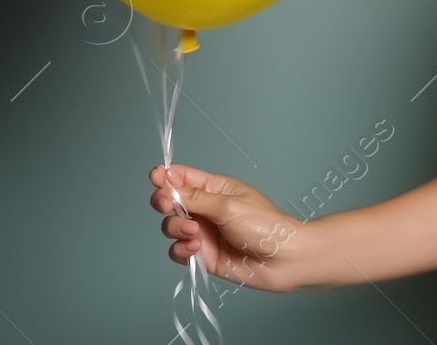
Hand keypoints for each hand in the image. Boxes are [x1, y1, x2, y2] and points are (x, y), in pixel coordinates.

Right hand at [148, 163, 301, 292]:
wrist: (281, 260)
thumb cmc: (264, 225)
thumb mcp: (227, 206)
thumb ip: (194, 198)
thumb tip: (167, 182)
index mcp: (216, 188)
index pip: (183, 178)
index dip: (165, 177)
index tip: (155, 179)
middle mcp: (206, 208)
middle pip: (170, 202)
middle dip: (164, 202)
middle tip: (167, 205)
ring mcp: (203, 232)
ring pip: (171, 226)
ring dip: (176, 228)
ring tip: (194, 232)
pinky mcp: (202, 255)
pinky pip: (178, 251)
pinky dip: (181, 249)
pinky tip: (196, 248)